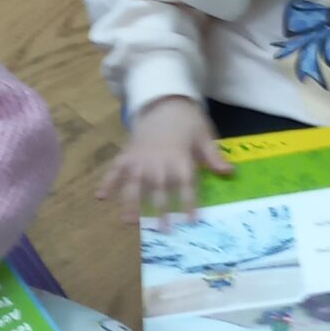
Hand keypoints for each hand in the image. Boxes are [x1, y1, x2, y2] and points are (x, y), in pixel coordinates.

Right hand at [96, 97, 233, 216]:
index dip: (188, 201)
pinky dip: (107, 182)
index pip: (185, 182)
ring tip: (129, 222)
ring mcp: (140, 157)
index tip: (191, 220)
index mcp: (179, 156)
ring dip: (131, 202)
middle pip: (158, 187)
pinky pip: (115, 169)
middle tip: (162, 230)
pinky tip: (100, 197)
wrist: (162, 100)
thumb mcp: (203, 134)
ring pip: (134, 182)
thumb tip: (229, 172)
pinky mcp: (128, 154)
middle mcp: (158, 160)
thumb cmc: (186, 120)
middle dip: (160, 209)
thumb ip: (212, 155)